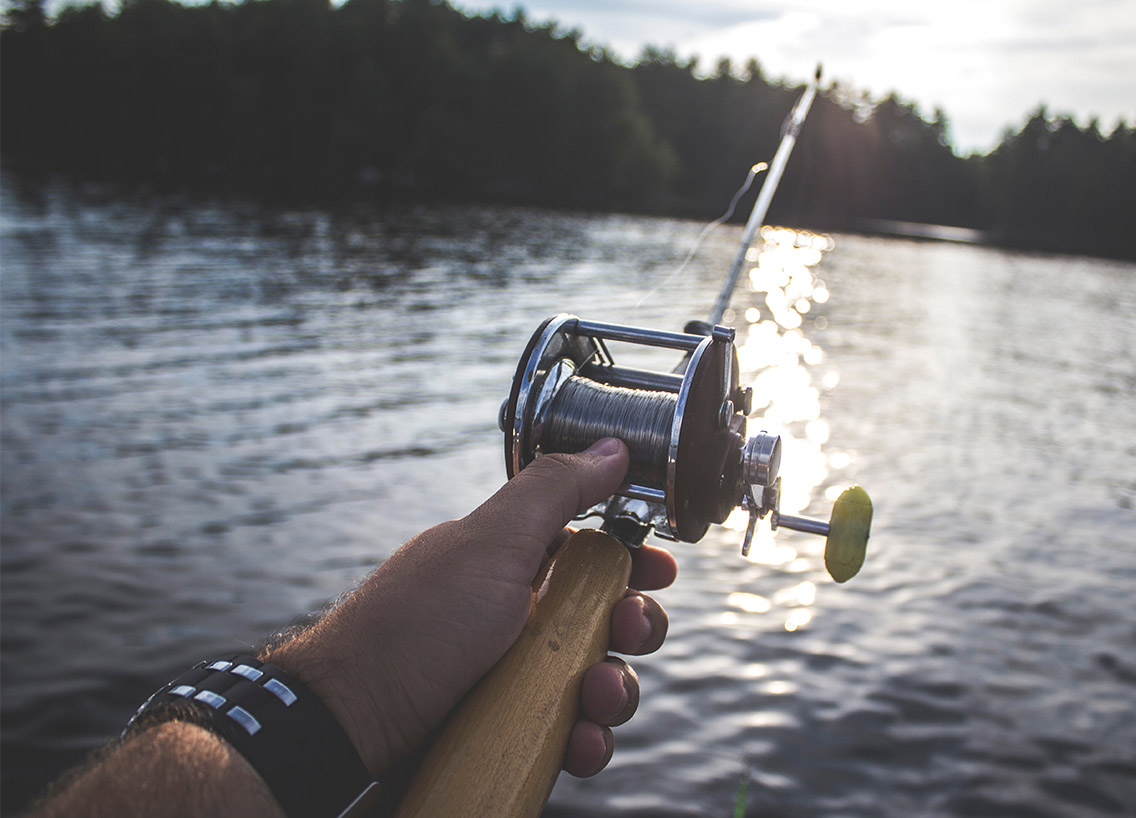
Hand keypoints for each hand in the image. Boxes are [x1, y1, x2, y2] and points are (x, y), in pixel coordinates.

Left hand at [267, 437, 676, 782]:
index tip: (660, 571)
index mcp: (513, 562)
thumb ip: (556, 492)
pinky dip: (583, 739)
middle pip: (606, 618)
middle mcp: (518, 615)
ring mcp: (514, 674)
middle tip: (628, 631)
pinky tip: (575, 743)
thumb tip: (612, 446)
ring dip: (615, 690)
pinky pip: (568, 732)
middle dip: (633, 627)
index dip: (632, 559)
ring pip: (597, 679)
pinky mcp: (510, 728)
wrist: (348, 724)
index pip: (591, 551)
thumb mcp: (490, 545)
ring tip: (594, 700)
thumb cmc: (414, 627)